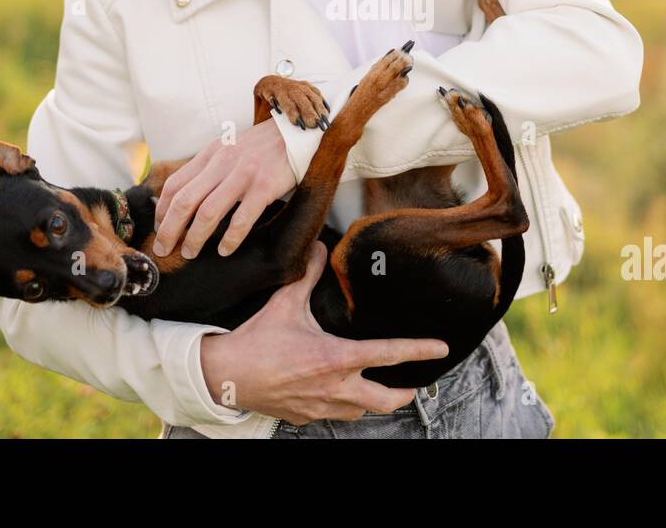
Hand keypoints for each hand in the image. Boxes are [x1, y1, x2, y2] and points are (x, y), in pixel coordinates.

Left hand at [153, 118, 295, 258]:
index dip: (162, 211)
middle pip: (185, 201)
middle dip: (169, 229)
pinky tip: (224, 250)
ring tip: (189, 253)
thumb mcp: (228, 149)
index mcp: (210, 154)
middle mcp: (222, 163)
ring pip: (208, 211)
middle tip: (163, 249)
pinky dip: (230, 238)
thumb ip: (208, 169)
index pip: (174, 185)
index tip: (159, 229)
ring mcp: (243, 175)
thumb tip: (186, 198)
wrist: (296, 133)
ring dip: (195, 237)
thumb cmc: (261, 147)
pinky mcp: (264, 187)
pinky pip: (241, 218)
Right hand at [199, 242, 450, 423]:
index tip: (440, 347)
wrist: (225, 377)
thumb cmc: (256, 340)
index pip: (389, 354)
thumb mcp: (285, 303)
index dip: (419, 350)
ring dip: (372, 401)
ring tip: (378, 388)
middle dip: (404, 393)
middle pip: (386, 400)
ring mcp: (321, 406)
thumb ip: (307, 275)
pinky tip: (337, 394)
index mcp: (336, 358)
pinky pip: (333, 414)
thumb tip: (320, 248)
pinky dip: (342, 406)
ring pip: (361, 412)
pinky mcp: (304, 417)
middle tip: (413, 384)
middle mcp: (335, 387)